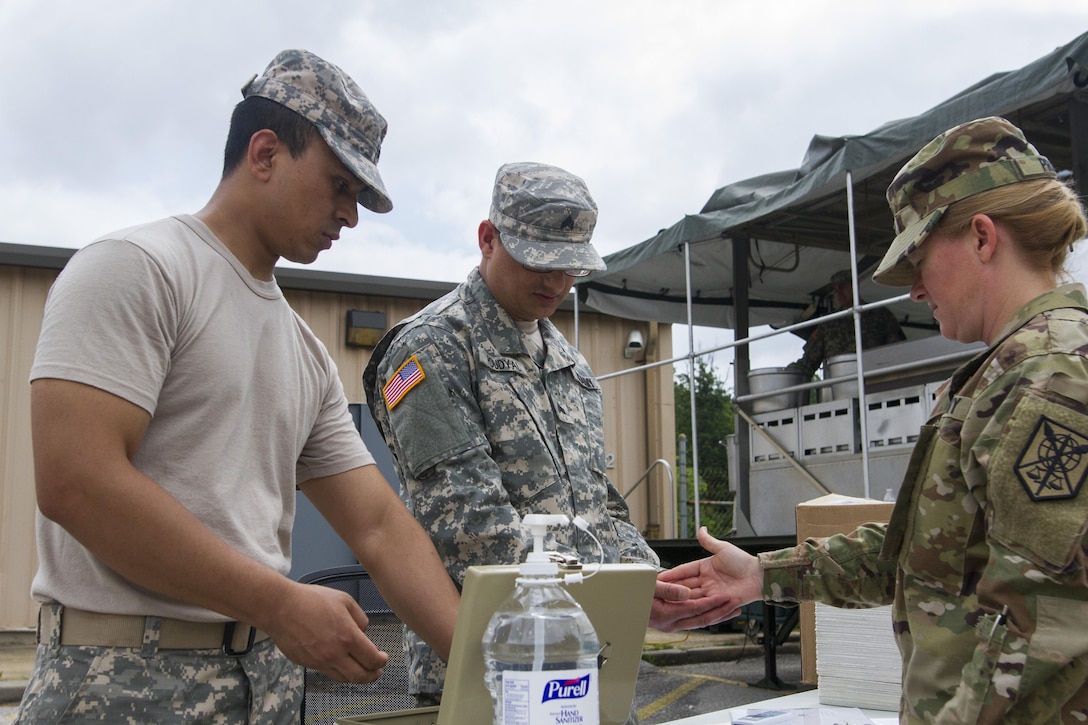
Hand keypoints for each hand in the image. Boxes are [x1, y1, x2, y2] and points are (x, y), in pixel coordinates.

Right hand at [265, 582, 389, 683]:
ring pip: (343, 678)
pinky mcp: (307, 663)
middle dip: (372, 676)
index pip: (372, 659)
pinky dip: (338, 671)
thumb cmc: (311, 600)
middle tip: (377, 671)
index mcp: (348, 637)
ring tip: (360, 669)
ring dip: (355, 676)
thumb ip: (360, 618)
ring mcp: (319, 661)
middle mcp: (334, 654)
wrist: (281, 607)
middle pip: (359, 677)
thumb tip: (363, 631)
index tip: (383, 658)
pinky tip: (340, 662)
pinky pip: (327, 672)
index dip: (381, 661)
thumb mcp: (344, 600)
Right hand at [650, 527, 764, 631]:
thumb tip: (701, 529)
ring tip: (665, 602)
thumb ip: (709, 541)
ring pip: (691, 596)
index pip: (684, 571)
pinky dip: (692, 606)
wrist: (758, 577)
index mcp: (704, 567)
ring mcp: (710, 592)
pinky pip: (702, 605)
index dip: (672, 574)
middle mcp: (705, 580)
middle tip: (657, 592)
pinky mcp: (717, 602)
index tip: (659, 577)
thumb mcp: (723, 548)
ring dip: (679, 599)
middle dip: (671, 588)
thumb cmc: (743, 561)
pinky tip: (681, 608)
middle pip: (684, 585)